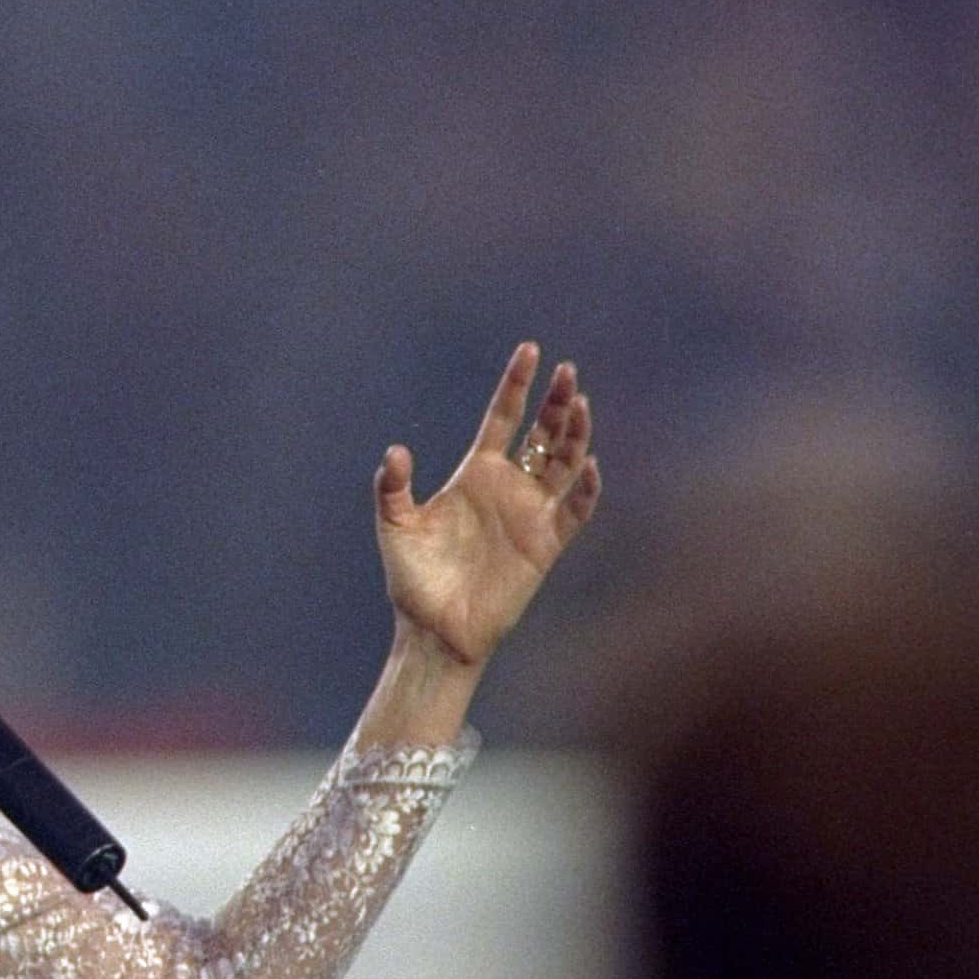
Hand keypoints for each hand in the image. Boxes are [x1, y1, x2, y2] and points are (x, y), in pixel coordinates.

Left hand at [374, 342, 601, 668]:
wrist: (435, 629)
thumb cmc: (413, 579)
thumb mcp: (395, 526)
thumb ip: (392, 487)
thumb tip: (396, 451)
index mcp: (476, 474)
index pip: (503, 418)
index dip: (516, 384)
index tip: (530, 350)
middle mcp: (509, 487)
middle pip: (542, 433)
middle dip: (556, 401)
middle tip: (568, 370)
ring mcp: (531, 513)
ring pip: (563, 462)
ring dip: (574, 434)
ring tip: (579, 404)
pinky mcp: (546, 544)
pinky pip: (575, 510)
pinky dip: (584, 488)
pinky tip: (586, 464)